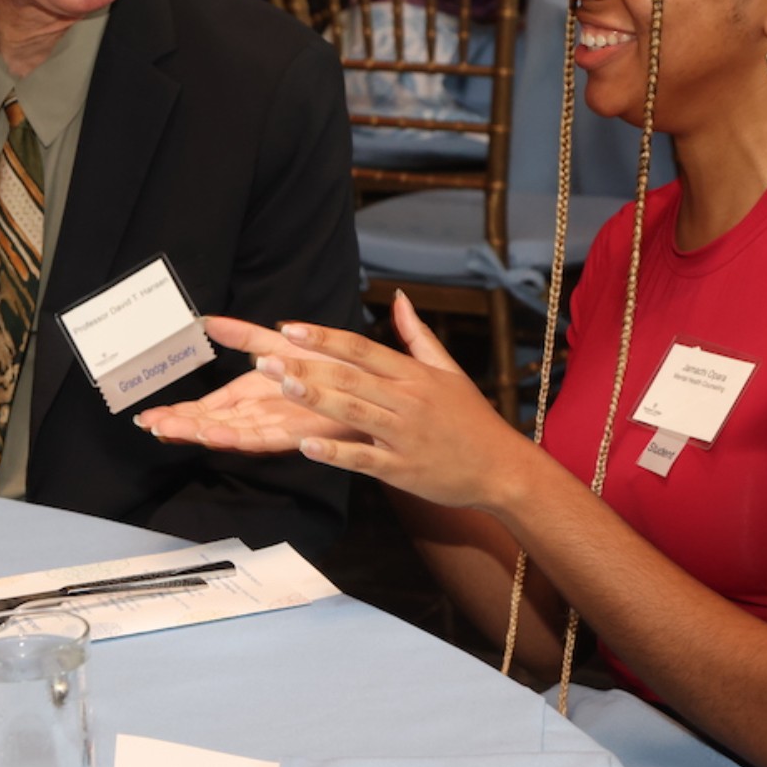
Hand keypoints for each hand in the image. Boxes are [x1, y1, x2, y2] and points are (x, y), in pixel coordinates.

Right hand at [134, 315, 366, 451]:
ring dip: (201, 433)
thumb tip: (208, 321)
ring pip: (229, 433)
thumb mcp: (281, 345)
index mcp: (254, 395)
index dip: (179, 413)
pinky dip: (238, 437)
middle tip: (148, 427)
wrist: (374, 387)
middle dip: (180, 426)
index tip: (148, 418)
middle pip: (211, 423)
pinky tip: (216, 435)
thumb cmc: (333, 366)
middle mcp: (261, 414)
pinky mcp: (298, 434)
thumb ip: (245, 336)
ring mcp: (277, 426)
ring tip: (171, 431)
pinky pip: (263, 438)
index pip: (208, 407)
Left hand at [249, 293, 544, 511]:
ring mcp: (405, 435)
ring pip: (353, 413)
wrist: (502, 468)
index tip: (289, 329)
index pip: (362, 348)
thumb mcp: (449, 370)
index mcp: (414, 374)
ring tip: (281, 387)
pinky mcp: (403, 470)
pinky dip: (336, 453)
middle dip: (306, 366)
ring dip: (315, 399)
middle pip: (350, 377)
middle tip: (265, 359)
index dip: (324, 337)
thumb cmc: (471, 419)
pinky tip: (306, 446)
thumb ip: (417, 334)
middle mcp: (408, 400)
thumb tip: (398, 297)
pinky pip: (364, 460)